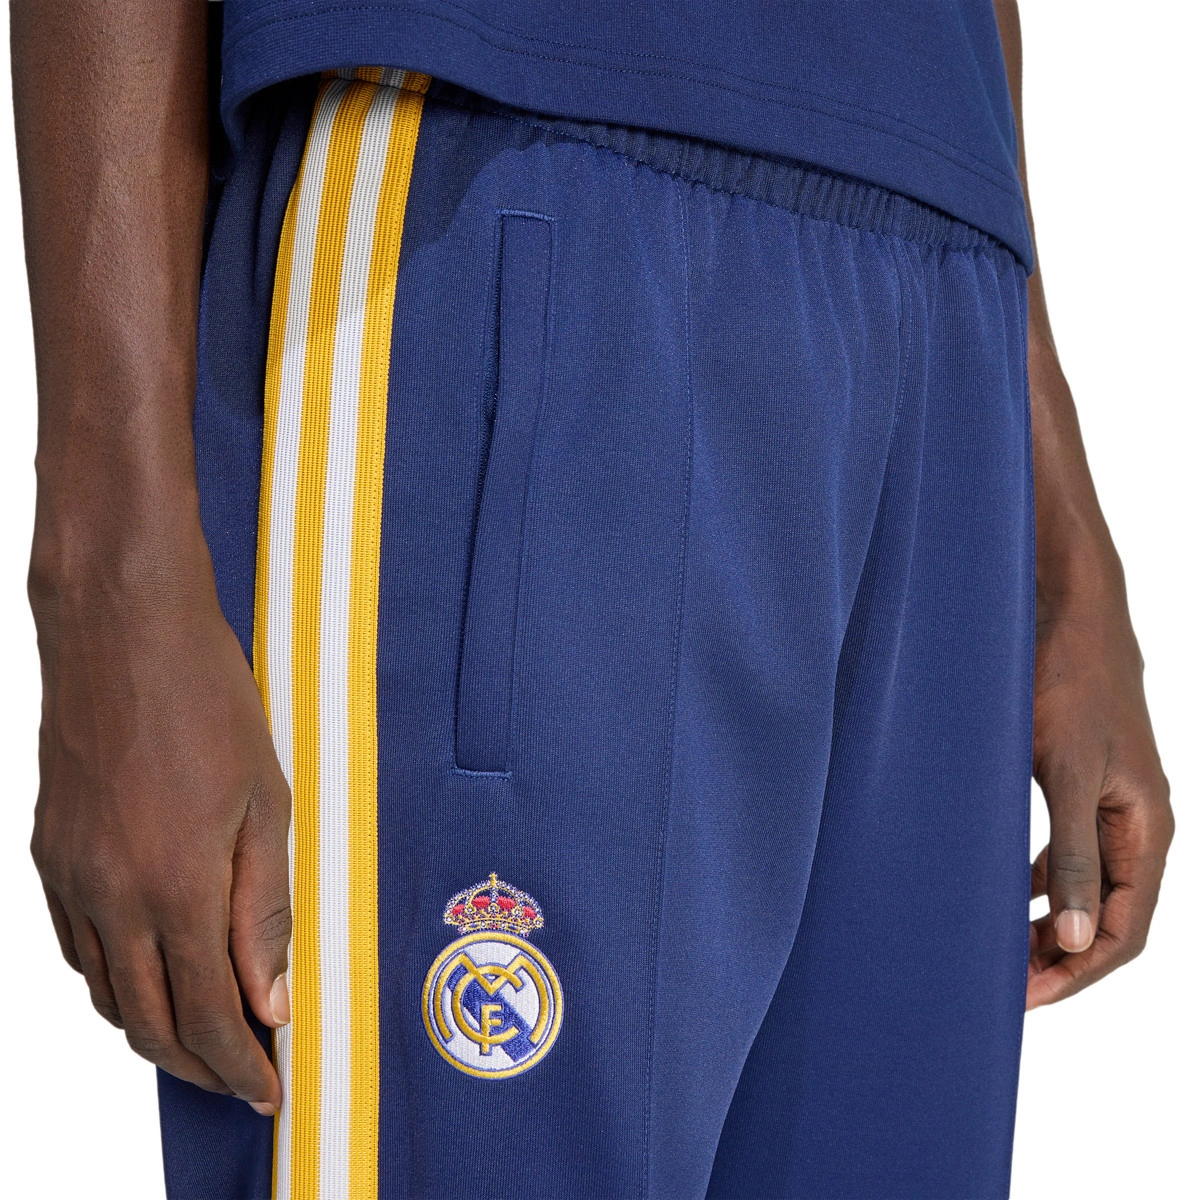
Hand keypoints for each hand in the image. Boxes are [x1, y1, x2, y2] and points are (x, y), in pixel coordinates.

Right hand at [29, 570, 290, 1112]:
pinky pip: (74, 946)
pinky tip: (146, 970)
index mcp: (173, 888)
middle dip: (196, 1064)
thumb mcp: (265, 803)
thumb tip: (270, 997)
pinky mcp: (47, 853)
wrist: (121, 629)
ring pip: (105, 992)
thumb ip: (263, 908)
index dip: (238, 1064)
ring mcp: (68, 876)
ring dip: (152, 1028)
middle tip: (238, 1075)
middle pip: (147, 1022)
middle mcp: (109, 897)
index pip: (206, 1015)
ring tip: (200, 1034)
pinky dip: (113, 980)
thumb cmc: (207, 702)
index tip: (267, 1087)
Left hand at [1026, 554, 1172, 1007]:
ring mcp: (1110, 804)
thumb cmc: (1069, 683)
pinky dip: (1037, 880)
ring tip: (999, 950)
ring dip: (1047, 922)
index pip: (1124, 931)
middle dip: (1060, 957)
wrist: (1067, 610)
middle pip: (1108, 917)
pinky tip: (1001, 891)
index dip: (1076, 973)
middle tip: (1005, 987)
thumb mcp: (1066, 774)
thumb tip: (1075, 942)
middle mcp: (1137, 824)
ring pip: (1086, 887)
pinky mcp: (1081, 783)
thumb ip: (1073, 857)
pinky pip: (1068, 852)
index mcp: (1147, 829)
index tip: (1023, 997)